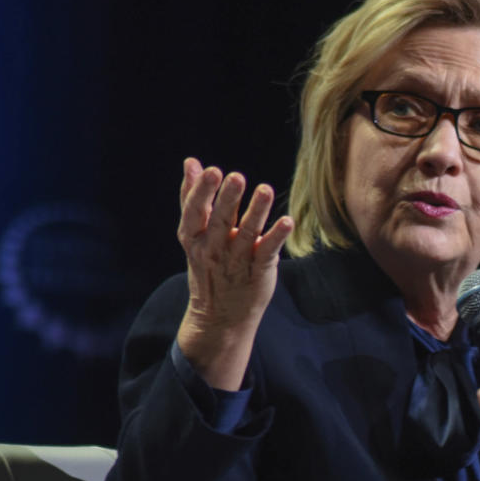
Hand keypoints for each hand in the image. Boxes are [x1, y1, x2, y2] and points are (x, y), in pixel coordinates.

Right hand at [175, 158, 293, 389]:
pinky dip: (277, 237)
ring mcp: (237, 262)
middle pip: (220, 221)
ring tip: (265, 190)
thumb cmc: (209, 264)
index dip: (201, 192)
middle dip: (228, 199)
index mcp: (195, 238)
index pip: (195, 212)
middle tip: (236, 176)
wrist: (220, 318)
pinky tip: (288, 221)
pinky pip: (267, 252)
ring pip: (247, 234)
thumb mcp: (194, 235)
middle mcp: (214, 250)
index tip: (210, 170)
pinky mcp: (258, 272)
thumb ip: (192, 198)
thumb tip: (190, 162)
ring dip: (256, 212)